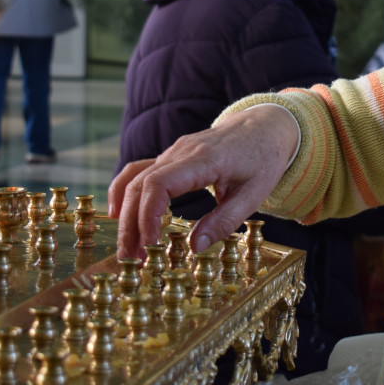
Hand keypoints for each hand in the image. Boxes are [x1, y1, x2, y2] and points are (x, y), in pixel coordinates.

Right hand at [108, 106, 299, 257]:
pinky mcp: (172, 155)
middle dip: (130, 224)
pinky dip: (124, 191)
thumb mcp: (255, 194)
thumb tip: (194, 247)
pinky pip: (139, 170)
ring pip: (135, 179)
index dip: (148, 216)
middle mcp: (182, 151)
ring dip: (125, 213)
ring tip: (126, 246)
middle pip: (140, 185)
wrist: (266, 125)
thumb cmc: (263, 158)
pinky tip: (117, 214)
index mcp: (204, 159)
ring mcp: (174, 150)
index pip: (159, 184)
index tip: (149, 246)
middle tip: (132, 258)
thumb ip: (225, 221)